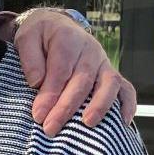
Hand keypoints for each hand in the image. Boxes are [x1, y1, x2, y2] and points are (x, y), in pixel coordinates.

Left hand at [11, 9, 137, 134]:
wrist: (56, 26)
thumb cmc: (39, 37)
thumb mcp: (26, 38)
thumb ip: (30, 59)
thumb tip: (37, 82)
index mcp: (67, 38)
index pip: (60, 70)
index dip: (50, 94)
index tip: (38, 115)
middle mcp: (90, 49)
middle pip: (82, 80)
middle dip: (66, 107)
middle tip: (51, 128)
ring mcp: (103, 61)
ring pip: (108, 83)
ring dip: (99, 105)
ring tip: (87, 124)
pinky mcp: (110, 72)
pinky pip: (125, 87)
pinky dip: (127, 104)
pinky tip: (122, 122)